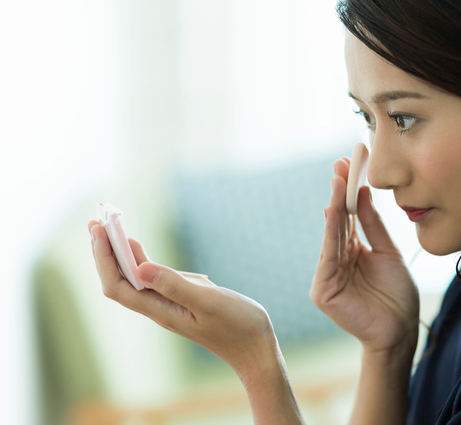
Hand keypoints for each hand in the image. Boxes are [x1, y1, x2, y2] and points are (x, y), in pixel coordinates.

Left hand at [88, 220, 275, 377]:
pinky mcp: (182, 301)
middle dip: (105, 252)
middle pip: (120, 281)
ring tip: (109, 228)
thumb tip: (140, 268)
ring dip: (120, 254)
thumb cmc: (238, 326)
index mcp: (162, 311)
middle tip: (95, 222)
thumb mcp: (208, 301)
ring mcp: (170, 305)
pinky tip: (138, 248)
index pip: (118, 285)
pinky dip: (142, 261)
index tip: (99, 231)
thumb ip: (175, 286)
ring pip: (134, 279)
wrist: (255, 348)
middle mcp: (160, 309)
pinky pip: (152, 280)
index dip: (104, 258)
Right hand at [310, 158, 419, 353]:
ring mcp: (328, 274)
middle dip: (339, 192)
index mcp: (353, 251)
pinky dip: (331, 232)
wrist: (401, 331)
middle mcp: (337, 259)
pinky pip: (328, 255)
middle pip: (337, 220)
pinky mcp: (323, 289)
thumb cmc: (398, 296)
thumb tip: (363, 193)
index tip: (351, 164)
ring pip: (331, 234)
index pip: (348, 216)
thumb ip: (374, 226)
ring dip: (334, 206)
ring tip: (338, 180)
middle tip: (342, 164)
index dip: (349, 191)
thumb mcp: (389, 253)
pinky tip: (334, 210)